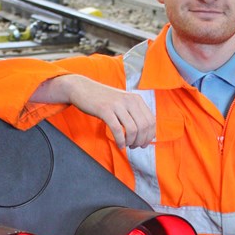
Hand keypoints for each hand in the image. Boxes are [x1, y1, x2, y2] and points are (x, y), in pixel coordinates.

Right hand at [33, 75, 155, 148]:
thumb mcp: (123, 103)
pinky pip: (118, 130)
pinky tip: (119, 145)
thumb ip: (134, 113)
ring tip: (126, 145)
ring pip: (132, 130)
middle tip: (134, 146)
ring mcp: (117, 105)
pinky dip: (121, 141)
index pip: (151, 121)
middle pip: (144, 127)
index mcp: (136, 99)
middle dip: (141, 141)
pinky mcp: (105, 110)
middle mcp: (129, 100)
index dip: (149, 136)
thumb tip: (145, 133)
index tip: (144, 143)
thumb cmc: (103, 99)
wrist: (82, 88)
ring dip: (131, 142)